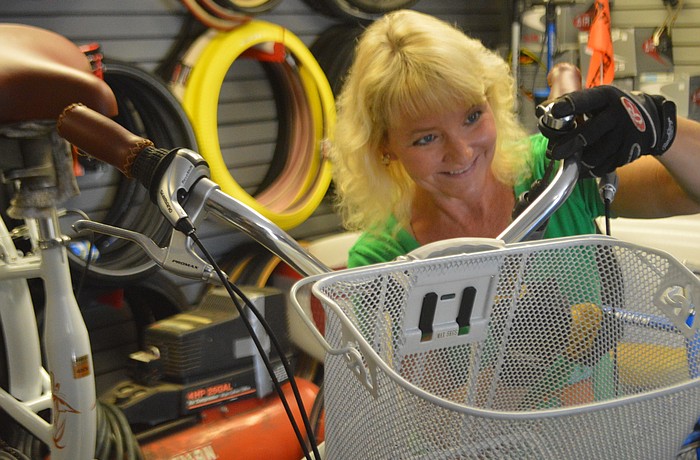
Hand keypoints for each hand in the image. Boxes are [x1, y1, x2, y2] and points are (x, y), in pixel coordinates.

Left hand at [539, 85, 676, 176]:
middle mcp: (618, 114)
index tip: (553, 112)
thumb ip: (575, 104)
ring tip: (570, 160)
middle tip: (554, 152)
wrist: (651, 120)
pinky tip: (583, 168)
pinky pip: (603, 166)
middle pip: (587, 134)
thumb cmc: (615, 108)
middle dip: (568, 146)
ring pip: (594, 155)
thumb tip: (543, 112)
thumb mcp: (600, 98)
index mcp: (606, 97)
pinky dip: (590, 170)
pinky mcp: (629, 152)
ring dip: (578, 160)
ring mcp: (625, 134)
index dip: (568, 106)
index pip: (585, 100)